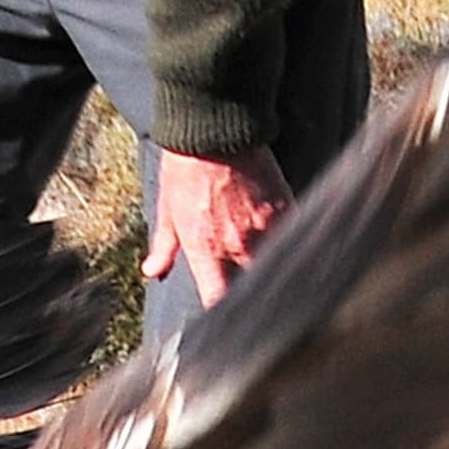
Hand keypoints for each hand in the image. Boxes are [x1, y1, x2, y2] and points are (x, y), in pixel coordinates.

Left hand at [144, 147, 293, 307]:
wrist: (213, 128)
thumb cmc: (186, 168)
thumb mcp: (167, 210)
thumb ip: (164, 247)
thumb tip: (152, 272)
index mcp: (205, 249)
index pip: (218, 299)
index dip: (222, 312)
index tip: (226, 320)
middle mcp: (237, 246)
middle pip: (252, 289)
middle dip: (254, 298)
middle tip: (258, 302)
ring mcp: (264, 229)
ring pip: (277, 267)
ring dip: (275, 274)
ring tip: (281, 283)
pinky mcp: (285, 208)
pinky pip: (293, 237)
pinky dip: (292, 245)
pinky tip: (296, 251)